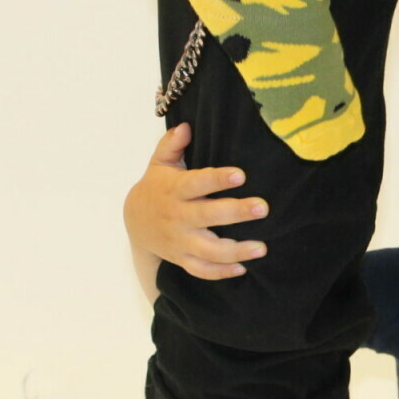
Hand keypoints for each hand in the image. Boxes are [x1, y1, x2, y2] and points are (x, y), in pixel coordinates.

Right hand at [123, 123, 268, 279]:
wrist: (135, 223)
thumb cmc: (156, 187)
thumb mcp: (159, 163)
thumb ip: (171, 144)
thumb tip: (186, 126)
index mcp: (175, 190)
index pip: (197, 183)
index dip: (217, 179)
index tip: (240, 175)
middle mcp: (178, 217)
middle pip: (207, 216)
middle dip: (235, 212)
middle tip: (262, 208)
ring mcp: (180, 241)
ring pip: (208, 250)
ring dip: (235, 251)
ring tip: (261, 247)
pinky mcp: (183, 259)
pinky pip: (202, 270)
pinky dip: (221, 272)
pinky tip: (243, 268)